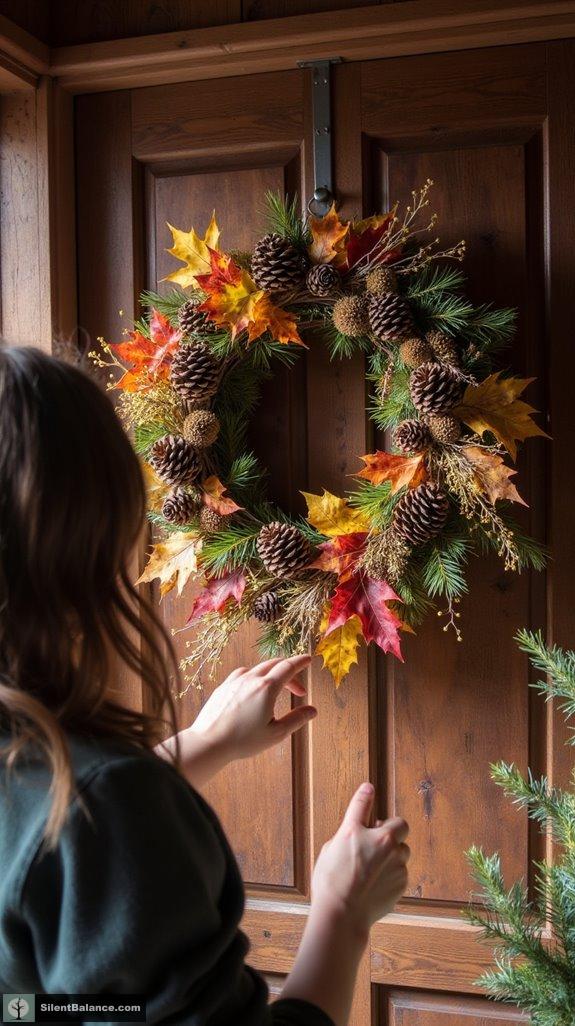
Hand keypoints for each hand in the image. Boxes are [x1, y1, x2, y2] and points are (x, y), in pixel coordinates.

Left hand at [190, 655, 315, 760]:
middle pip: (274, 664)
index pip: (288, 667)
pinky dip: (254, 677)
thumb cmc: (242, 741)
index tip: (308, 659)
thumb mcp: (276, 734)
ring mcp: (235, 681)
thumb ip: (297, 719)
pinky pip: (242, 674)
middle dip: (289, 672)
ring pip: (258, 668)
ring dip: (271, 674)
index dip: (300, 662)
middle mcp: (251, 679)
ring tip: (276, 691)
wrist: (208, 743)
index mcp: (266, 688)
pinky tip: (253, 690)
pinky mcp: (223, 687)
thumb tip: (312, 710)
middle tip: (298, 690)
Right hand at [311, 782, 408, 937]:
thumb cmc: (330, 883)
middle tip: (378, 838)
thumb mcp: (330, 850)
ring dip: (393, 854)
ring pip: (403, 851)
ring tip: (375, 867)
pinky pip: (401, 872)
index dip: (365, 794)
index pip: (361, 803)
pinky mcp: (401, 882)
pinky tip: (375, 885)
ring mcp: (395, 863)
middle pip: (401, 826)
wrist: (342, 915)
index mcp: (356, 831)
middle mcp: (381, 843)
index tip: (368, 788)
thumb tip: (357, 831)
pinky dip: (392, 874)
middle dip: (393, 830)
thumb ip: (347, 835)